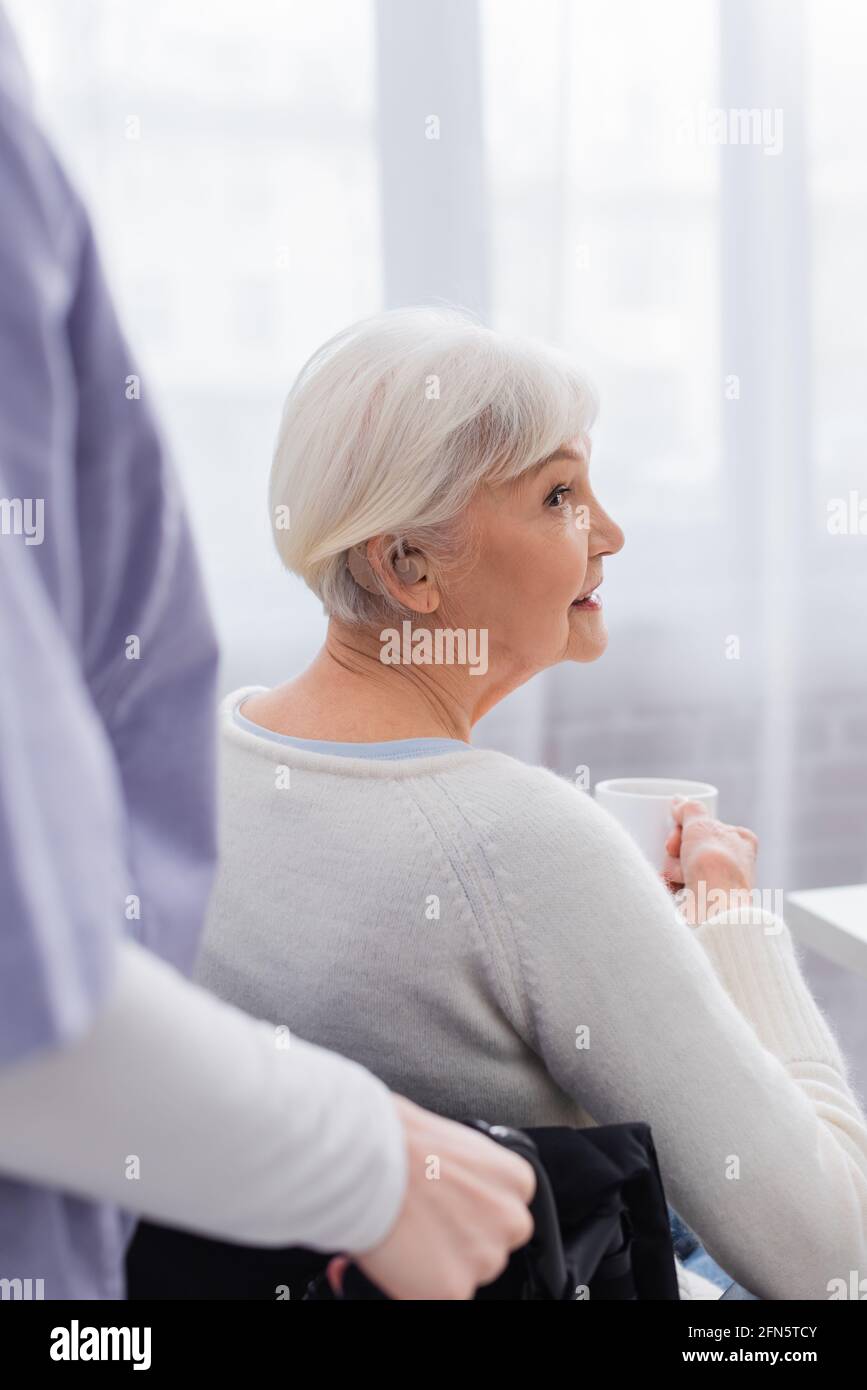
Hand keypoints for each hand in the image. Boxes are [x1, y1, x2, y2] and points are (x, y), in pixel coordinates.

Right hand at [340, 1094, 535, 1299]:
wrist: (368, 1159)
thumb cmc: (399, 1139)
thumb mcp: (453, 1142)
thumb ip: (467, 1174)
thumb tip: (449, 1188)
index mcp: (515, 1178)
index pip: (505, 1209)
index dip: (473, 1211)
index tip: (451, 1208)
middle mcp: (509, 1220)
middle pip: (492, 1243)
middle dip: (463, 1239)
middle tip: (426, 1222)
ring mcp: (485, 1257)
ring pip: (468, 1273)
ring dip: (442, 1263)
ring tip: (407, 1234)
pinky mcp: (453, 1289)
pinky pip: (439, 1295)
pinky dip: (416, 1285)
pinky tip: (399, 1256)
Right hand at [662, 797, 757, 924]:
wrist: (714, 907)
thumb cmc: (716, 865)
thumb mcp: (701, 824)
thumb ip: (689, 809)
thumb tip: (679, 801)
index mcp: (740, 841)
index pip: (705, 826)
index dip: (687, 827)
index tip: (679, 830)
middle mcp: (732, 862)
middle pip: (690, 845)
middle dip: (677, 849)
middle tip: (676, 851)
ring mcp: (718, 883)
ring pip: (681, 865)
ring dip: (673, 868)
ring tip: (681, 875)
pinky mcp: (702, 901)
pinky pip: (677, 885)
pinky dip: (670, 884)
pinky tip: (673, 886)